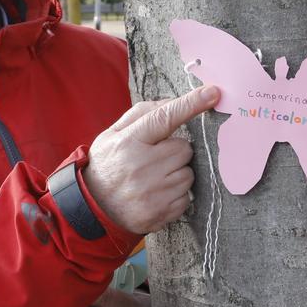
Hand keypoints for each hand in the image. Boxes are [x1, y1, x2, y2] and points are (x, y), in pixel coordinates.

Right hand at [82, 85, 219, 235]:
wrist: (94, 209)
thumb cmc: (108, 165)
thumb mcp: (113, 134)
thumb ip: (142, 114)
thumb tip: (174, 101)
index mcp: (128, 142)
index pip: (164, 118)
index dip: (191, 104)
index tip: (212, 93)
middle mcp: (140, 167)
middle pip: (184, 149)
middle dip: (175, 151)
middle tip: (155, 159)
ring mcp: (152, 192)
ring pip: (189, 174)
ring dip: (177, 173)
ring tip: (154, 178)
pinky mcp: (161, 212)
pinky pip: (187, 196)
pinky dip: (176, 194)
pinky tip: (157, 194)